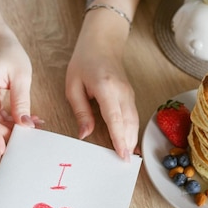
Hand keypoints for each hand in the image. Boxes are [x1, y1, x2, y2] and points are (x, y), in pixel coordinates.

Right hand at [0, 29, 41, 157]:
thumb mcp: (21, 76)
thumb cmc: (8, 53)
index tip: (3, 151)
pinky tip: (25, 120)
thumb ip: (22, 102)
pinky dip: (9, 120)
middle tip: (24, 145)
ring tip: (31, 128)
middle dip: (7, 135)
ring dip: (11, 127)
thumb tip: (25, 124)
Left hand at [66, 34, 138, 160]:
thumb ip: (80, 111)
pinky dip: (133, 132)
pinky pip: (134, 117)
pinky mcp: (131, 96)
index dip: (119, 138)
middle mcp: (122, 92)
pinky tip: (129, 144)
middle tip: (125, 165)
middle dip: (128, 145)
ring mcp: (129, 94)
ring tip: (128, 159)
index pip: (115, 118)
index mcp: (106, 88)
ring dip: (132, 140)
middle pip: (129, 124)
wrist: (102, 42)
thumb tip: (85, 134)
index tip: (122, 155)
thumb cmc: (85, 61)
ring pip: (134, 122)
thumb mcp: (73, 86)